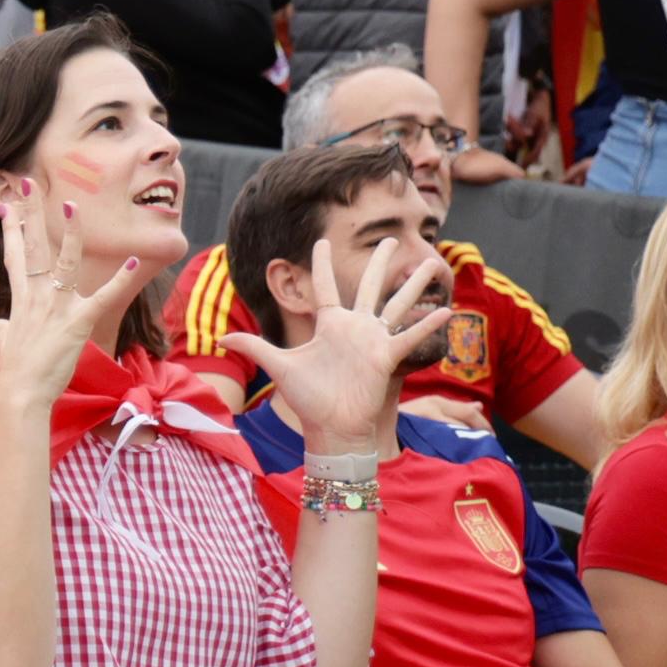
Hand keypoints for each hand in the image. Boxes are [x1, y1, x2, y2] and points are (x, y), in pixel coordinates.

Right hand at [0, 173, 151, 402]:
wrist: (21, 392)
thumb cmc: (14, 371)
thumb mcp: (7, 344)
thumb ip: (2, 330)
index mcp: (22, 300)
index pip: (15, 256)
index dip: (13, 229)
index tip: (9, 206)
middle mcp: (37, 296)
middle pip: (34, 247)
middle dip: (30, 214)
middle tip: (28, 184)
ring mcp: (58, 306)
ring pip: (65, 261)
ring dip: (70, 233)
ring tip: (72, 206)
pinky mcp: (79, 321)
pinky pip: (105, 295)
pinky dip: (121, 278)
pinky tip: (135, 259)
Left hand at [217, 232, 442, 454]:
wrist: (331, 426)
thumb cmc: (308, 398)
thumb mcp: (279, 367)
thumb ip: (254, 347)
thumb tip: (218, 338)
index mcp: (329, 325)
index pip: (325, 287)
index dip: (322, 264)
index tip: (322, 240)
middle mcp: (354, 328)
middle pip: (370, 286)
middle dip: (380, 263)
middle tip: (390, 239)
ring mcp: (373, 340)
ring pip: (397, 304)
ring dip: (414, 285)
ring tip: (431, 264)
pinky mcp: (387, 356)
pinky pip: (410, 336)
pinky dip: (427, 324)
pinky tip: (447, 309)